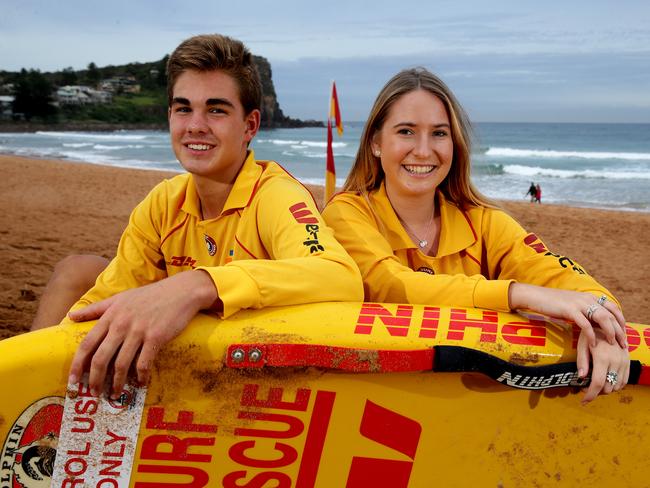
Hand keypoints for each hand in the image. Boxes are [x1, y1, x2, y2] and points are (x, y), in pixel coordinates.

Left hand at [67, 270, 216, 398]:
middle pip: (101, 358)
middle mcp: (121, 324)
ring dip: (117, 383)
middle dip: (95, 380)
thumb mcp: (121, 297)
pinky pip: (144, 363)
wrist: (181, 291)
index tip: (72, 381)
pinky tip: (141, 383)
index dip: (77, 365)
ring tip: (115, 394)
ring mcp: (139, 331)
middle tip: (93, 393)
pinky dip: (141, 377)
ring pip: (121, 364)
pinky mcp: (156, 337)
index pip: (87, 344)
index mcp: (110, 315)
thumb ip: (96, 308)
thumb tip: (70, 316)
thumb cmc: (151, 295)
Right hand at [509, 283, 626, 348]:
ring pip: (602, 318)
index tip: (624, 334)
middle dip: (619, 330)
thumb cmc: (551, 303)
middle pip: (611, 314)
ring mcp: (578, 303)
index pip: (612, 308)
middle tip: (623, 344)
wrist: (534, 296)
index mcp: (589, 297)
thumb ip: (584, 311)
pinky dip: (591, 335)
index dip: (621, 321)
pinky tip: (592, 344)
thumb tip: (593, 323)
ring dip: (609, 332)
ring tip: (611, 344)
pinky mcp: (569, 309)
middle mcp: (587, 298)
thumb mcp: (572, 305)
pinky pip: (585, 324)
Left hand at [578, 328, 629, 403]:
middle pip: (608, 388)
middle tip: (586, 388)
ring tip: (595, 383)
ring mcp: (624, 362)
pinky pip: (624, 381)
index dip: (590, 395)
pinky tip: (605, 381)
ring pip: (617, 386)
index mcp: (603, 358)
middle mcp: (616, 362)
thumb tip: (581, 378)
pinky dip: (615, 385)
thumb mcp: (582, 345)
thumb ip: (582, 362)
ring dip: (605, 389)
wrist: (607, 323)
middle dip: (596, 392)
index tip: (583, 401)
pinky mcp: (628, 362)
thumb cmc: (591, 334)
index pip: (598, 383)